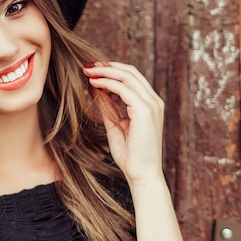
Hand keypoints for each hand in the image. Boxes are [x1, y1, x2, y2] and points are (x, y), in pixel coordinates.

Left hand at [83, 61, 164, 183]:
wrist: (141, 174)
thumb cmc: (130, 155)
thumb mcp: (116, 125)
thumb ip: (109, 108)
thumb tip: (97, 91)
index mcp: (149, 104)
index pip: (132, 78)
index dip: (112, 71)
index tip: (92, 71)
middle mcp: (154, 101)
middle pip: (131, 72)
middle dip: (107, 66)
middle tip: (87, 66)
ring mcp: (152, 104)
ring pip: (128, 76)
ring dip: (105, 71)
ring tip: (87, 71)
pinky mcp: (146, 110)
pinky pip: (124, 89)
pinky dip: (107, 83)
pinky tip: (94, 83)